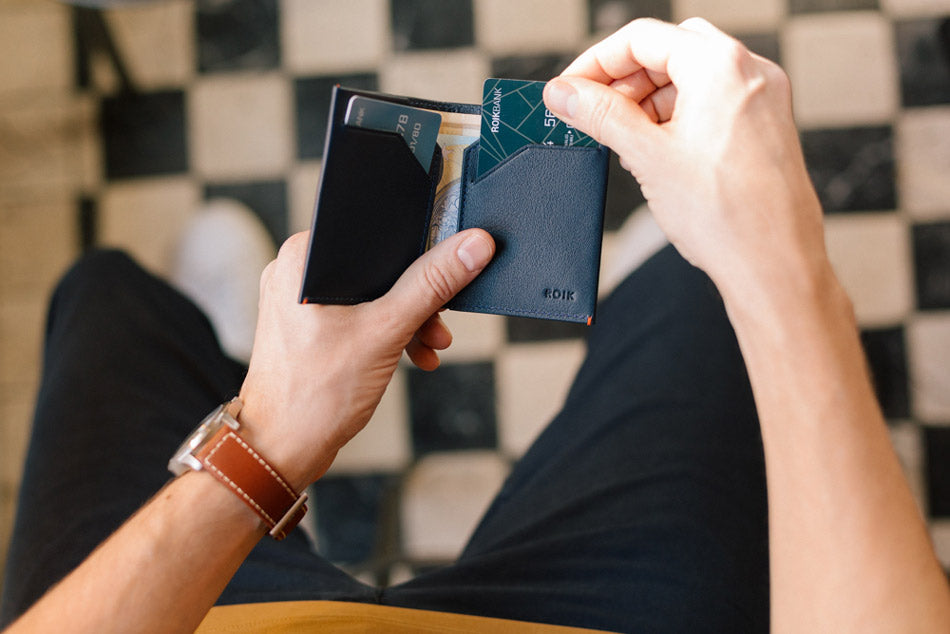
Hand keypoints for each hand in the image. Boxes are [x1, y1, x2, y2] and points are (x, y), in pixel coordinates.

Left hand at [237, 228, 494, 489]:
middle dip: (416, 294)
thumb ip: (431, 285)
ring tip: (429, 344)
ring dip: (407, 318)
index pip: (373, 229)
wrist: (280, 450)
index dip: (415, 247)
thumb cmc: (313, 396)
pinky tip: (411, 353)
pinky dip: (387, 331)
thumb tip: (471, 247)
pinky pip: (359, 313)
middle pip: (378, 263)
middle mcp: (296, 270)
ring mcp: (300, 300)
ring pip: (372, 291)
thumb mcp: (386, 331)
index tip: (443, 269)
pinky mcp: (309, 325)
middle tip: (437, 319)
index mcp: (303, 256)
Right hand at [543, 18, 826, 302]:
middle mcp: (749, 72)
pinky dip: (677, 117)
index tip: (571, 89)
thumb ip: (600, 115)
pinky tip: (655, 151)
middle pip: (669, 50)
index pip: (643, 38)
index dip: (597, 62)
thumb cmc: (726, 217)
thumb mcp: (647, 157)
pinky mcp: (765, 126)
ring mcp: (762, 98)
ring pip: (691, 77)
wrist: (774, 265)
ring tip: (623, 140)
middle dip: (625, 79)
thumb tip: (565, 93)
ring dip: (649, 100)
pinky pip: (712, 102)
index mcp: (721, 67)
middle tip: (592, 111)